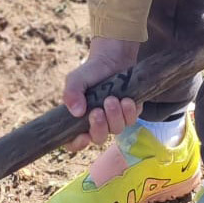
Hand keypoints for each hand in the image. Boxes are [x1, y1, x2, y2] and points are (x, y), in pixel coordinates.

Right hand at [62, 37, 140, 152]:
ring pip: (117, 130)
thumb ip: (71, 94)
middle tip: (97, 111)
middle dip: (99, 127)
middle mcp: (98, 123)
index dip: (77, 144)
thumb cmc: (91, 72)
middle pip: (99, 138)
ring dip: (114, 116)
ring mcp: (115, 119)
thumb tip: (76, 112)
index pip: (74, 142)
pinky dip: (129, 111)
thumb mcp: (75, 80)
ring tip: (112, 99)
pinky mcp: (130, 113)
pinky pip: (132, 120)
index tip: (83, 136)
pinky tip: (126, 99)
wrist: (112, 58)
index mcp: (80, 120)